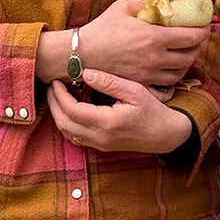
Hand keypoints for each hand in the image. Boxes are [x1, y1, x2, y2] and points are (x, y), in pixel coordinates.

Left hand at [47, 69, 192, 153]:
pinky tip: (72, 107)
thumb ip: (109, 82)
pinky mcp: (102, 147)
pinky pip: (76, 136)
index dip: (59, 95)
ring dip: (58, 114)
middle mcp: (100, 137)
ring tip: (59, 95)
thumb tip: (86, 73)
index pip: (72, 110)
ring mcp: (100, 145)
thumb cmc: (154, 110)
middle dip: (53, 105)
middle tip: (52, 87)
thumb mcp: (135, 91)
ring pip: (67, 133)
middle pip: (64, 124)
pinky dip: (68, 122)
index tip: (56, 81)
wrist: (167, 134)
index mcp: (107, 123)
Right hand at [81, 0, 209, 84]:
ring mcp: (149, 75)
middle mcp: (156, 58)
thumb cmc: (101, 29)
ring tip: (185, 55)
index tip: (205, 27)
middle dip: (198, 47)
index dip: (203, 32)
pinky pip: (166, 87)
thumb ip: (145, 3)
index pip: (192, 37)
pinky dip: (173, 79)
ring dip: (187, 63)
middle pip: (190, 56)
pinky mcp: (141, 85)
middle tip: (197, 40)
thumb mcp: (123, 7)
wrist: (81, 54)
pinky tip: (171, 72)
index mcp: (155, 37)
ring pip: (180, 73)